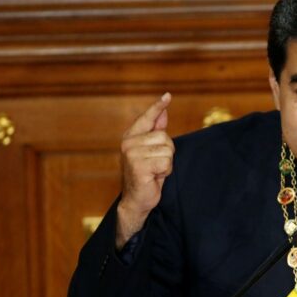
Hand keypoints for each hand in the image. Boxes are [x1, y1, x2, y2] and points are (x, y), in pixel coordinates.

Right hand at [116, 93, 174, 247]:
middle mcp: (128, 143)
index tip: (168, 96)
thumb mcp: (152, 151)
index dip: (157, 107)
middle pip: (165, 137)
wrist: (137, 200)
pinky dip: (165, 172)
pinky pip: (166, 163)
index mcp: (131, 137)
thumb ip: (155, 132)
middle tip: (156, 166)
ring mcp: (132, 154)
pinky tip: (154, 178)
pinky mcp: (139, 166)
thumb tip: (163, 112)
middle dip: (167, 153)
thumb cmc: (146, 176)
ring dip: (166, 164)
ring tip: (155, 172)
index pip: (147, 118)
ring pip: (167, 150)